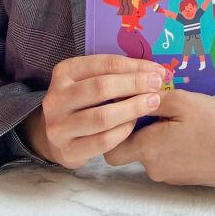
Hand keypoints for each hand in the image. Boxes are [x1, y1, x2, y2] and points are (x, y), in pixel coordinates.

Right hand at [19, 55, 164, 169]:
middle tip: (158, 85)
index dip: (134, 66)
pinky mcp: (67, 151)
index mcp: (65, 72)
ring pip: (102, 116)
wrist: (57, 136)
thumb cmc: (82, 102)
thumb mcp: (89, 80)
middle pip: (102, 87)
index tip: (157, 70)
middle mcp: (56, 98)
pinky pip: (103, 141)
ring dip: (133, 108)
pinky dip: (123, 131)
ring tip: (152, 103)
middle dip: (135, 85)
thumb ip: (114, 74)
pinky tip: (135, 125)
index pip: (105, 64)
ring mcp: (58, 127)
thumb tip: (154, 71)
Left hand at [104, 89, 214, 185]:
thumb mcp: (183, 101)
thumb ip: (151, 99)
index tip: (126, 106)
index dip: (113, 127)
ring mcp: (168, 174)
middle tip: (155, 103)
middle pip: (130, 147)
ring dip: (156, 132)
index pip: (111, 147)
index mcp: (148, 148)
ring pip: (149, 151)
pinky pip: (165, 156)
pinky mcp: (181, 176)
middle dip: (138, 126)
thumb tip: (128, 96)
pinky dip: (170, 142)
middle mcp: (153, 167)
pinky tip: (188, 128)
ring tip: (178, 113)